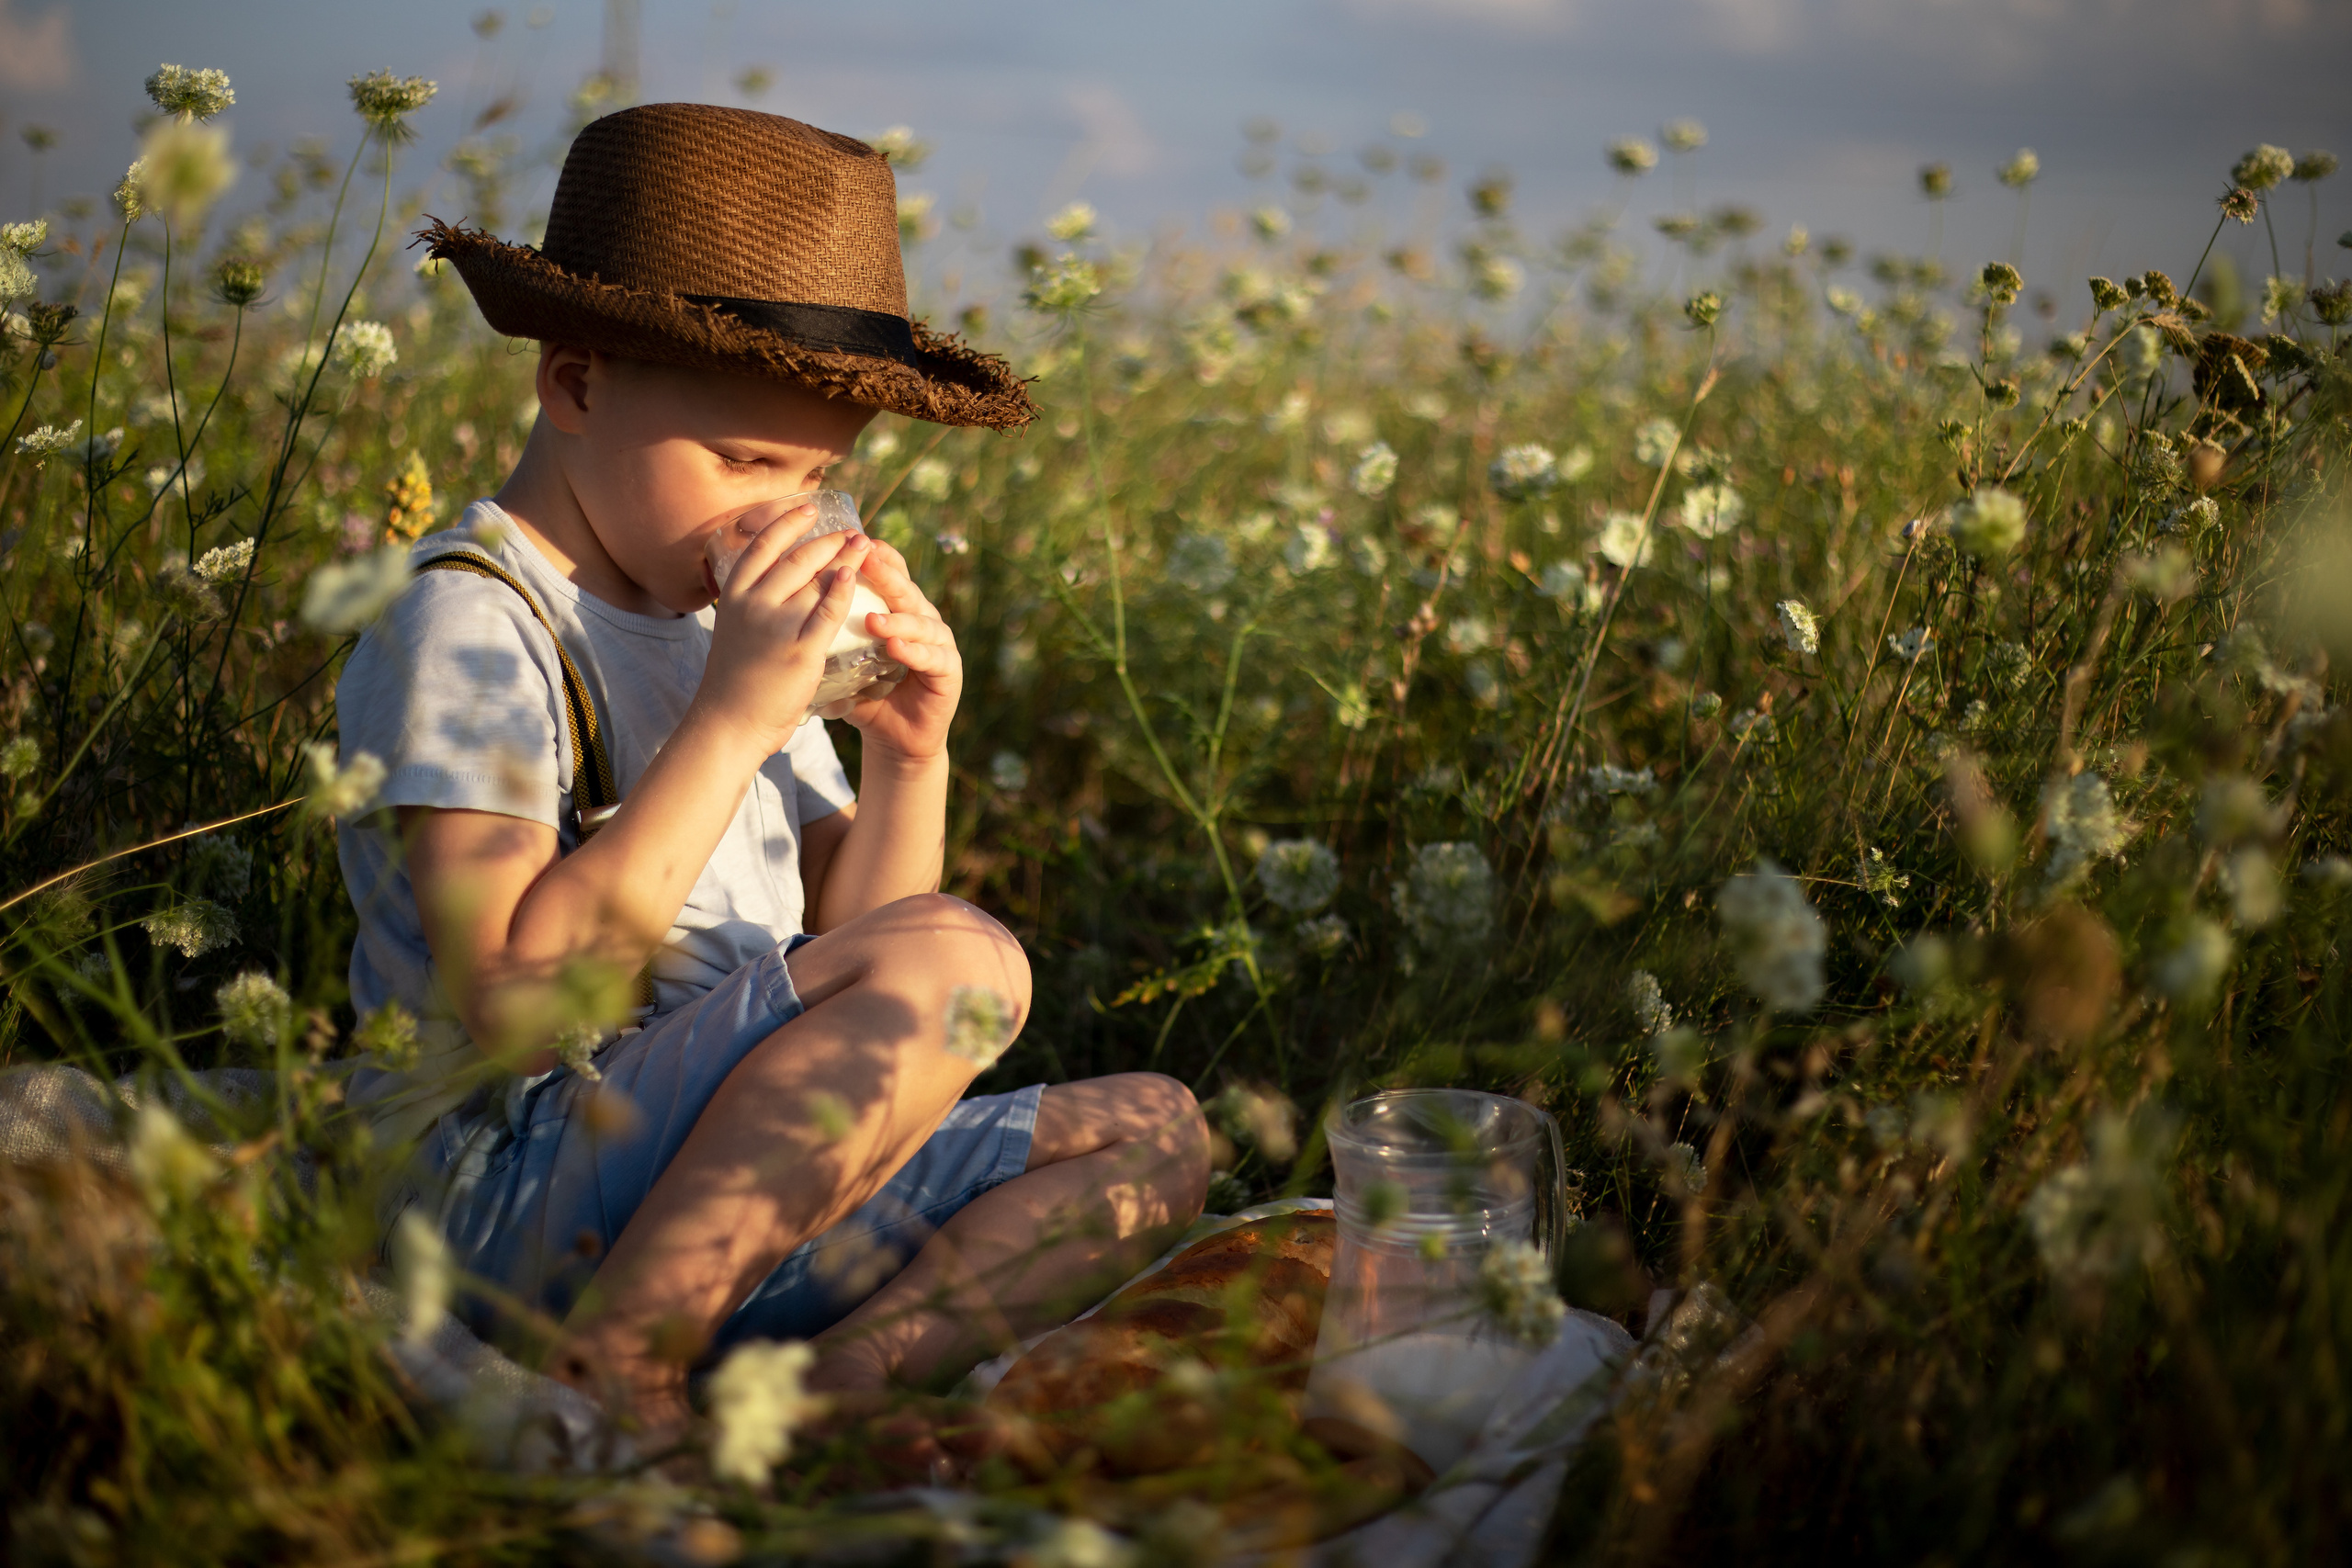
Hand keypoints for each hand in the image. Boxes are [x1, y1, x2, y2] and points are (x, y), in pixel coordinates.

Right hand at [695, 505, 868, 754]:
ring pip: (814, 579)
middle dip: (827, 539)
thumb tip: (779, 578)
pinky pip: (827, 611)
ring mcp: (776, 624)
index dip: (787, 522)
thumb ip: (754, 601)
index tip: (809, 508)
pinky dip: (843, 589)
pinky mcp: (799, 649)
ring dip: (843, 557)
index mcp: (734, 594)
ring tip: (864, 546)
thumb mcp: (735, 628)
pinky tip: (856, 576)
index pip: (762, 544)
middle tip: (852, 531)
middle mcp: (753, 603)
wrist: (728, 721)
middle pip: (795, 557)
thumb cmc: (734, 679)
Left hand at [839, 537, 962, 764]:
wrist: (895, 738)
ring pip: (923, 622)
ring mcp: (941, 645)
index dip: (879, 557)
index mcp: (900, 611)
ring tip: (873, 620)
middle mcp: (924, 621)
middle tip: (867, 559)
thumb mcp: (844, 660)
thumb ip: (829, 634)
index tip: (858, 539)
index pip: (892, 575)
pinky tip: (896, 648)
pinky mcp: (950, 672)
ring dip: (898, 619)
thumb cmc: (868, 695)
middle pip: (907, 590)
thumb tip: (787, 606)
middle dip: (887, 574)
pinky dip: (915, 652)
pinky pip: (933, 657)